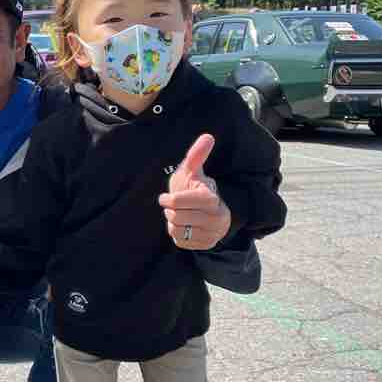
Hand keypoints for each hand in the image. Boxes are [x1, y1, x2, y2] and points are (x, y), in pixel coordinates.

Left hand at [157, 134, 230, 250]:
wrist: (207, 211)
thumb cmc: (195, 188)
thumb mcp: (193, 172)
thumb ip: (197, 155)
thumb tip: (208, 136)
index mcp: (211, 199)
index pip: (178, 202)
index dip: (168, 200)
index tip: (166, 198)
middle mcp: (215, 218)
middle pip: (176, 216)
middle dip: (171, 211)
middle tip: (175, 206)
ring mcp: (212, 234)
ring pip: (177, 230)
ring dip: (173, 221)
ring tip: (181, 214)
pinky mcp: (205, 245)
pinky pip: (180, 241)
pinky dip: (176, 233)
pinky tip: (184, 225)